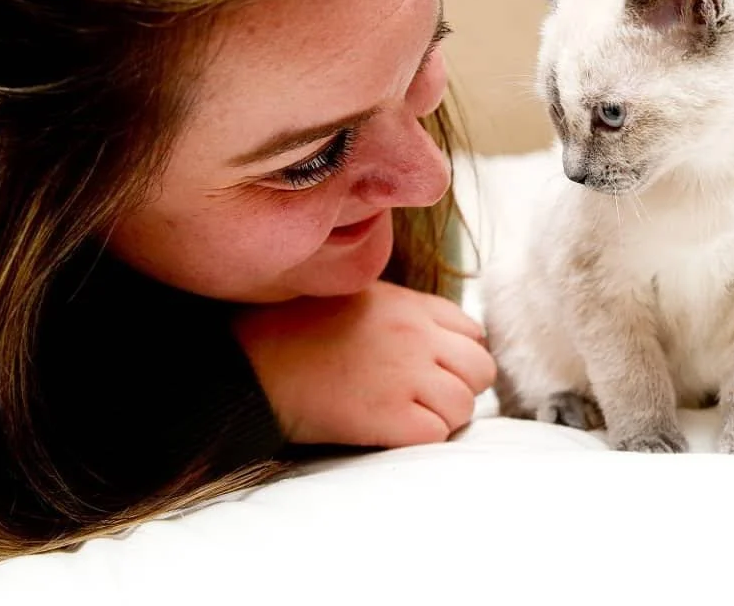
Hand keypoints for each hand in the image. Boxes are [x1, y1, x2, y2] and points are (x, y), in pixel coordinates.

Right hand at [231, 281, 495, 446]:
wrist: (252, 361)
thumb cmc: (295, 328)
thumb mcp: (356, 296)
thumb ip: (403, 311)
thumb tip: (438, 337)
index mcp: (410, 305)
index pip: (473, 332)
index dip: (458, 355)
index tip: (436, 369)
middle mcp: (416, 336)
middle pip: (480, 368)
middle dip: (462, 387)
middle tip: (428, 398)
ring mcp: (405, 375)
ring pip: (464, 405)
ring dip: (443, 417)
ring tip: (408, 416)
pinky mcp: (388, 416)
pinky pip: (436, 434)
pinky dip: (421, 438)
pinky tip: (391, 430)